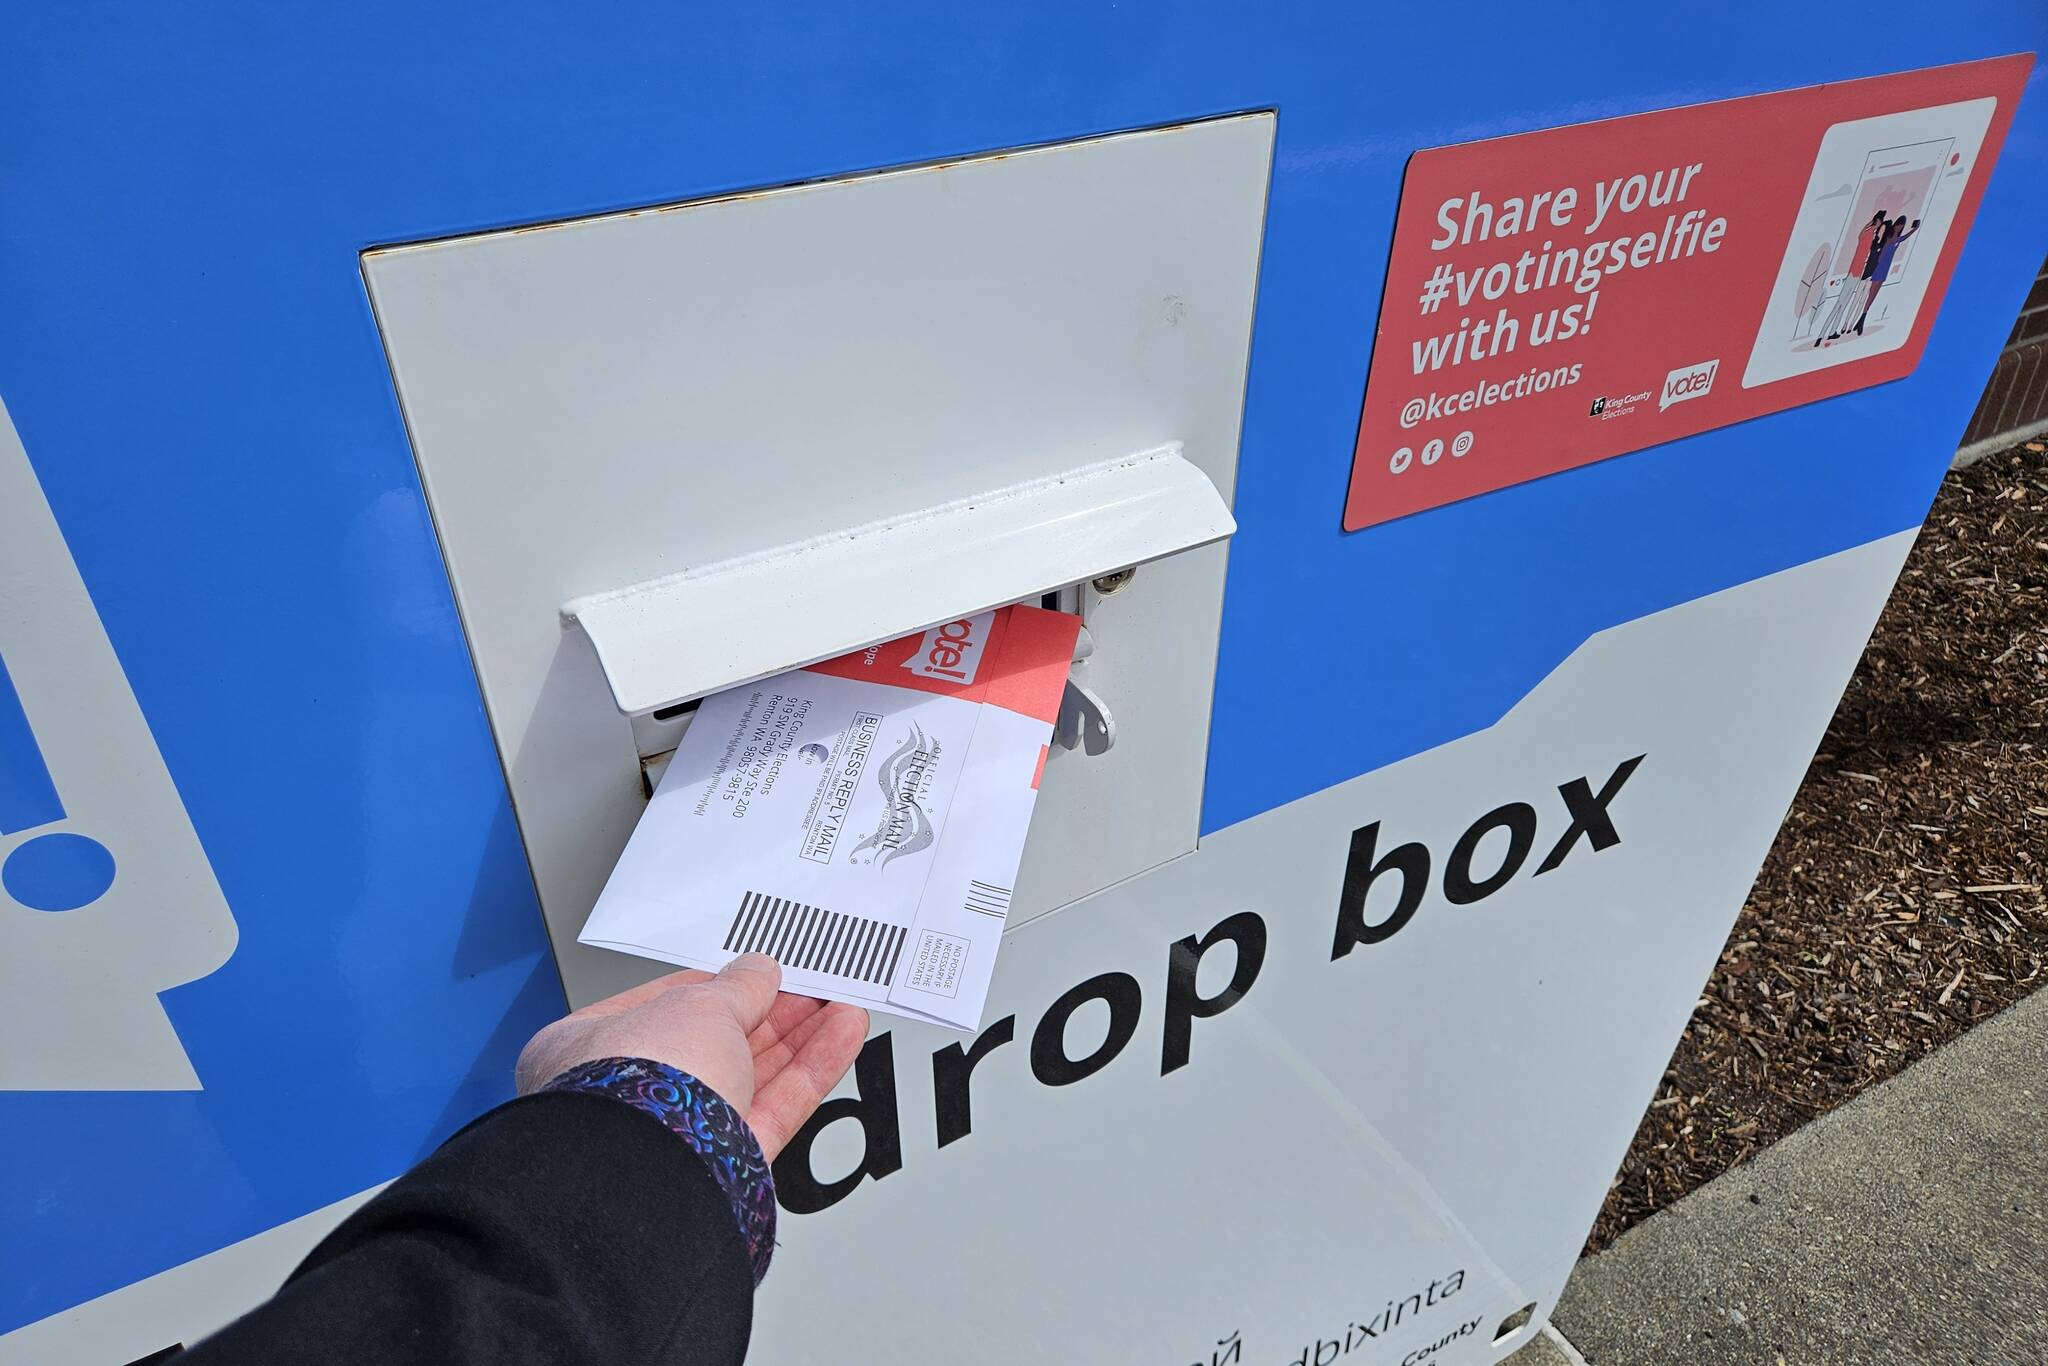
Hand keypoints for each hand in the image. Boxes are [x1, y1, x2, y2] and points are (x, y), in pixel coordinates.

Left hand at [515, 954, 868, 1159]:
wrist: (646, 1178)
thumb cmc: (632, 1089)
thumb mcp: (696, 1007)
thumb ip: (737, 988)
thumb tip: (758, 973)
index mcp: (588, 1050)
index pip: (661, 1008)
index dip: (717, 986)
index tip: (758, 974)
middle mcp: (628, 1098)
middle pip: (715, 1046)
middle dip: (770, 1015)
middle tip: (811, 990)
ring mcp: (677, 1137)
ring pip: (750, 1080)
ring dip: (800, 1040)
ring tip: (840, 1010)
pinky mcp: (723, 1170)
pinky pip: (773, 1112)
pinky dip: (810, 1074)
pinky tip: (839, 1039)